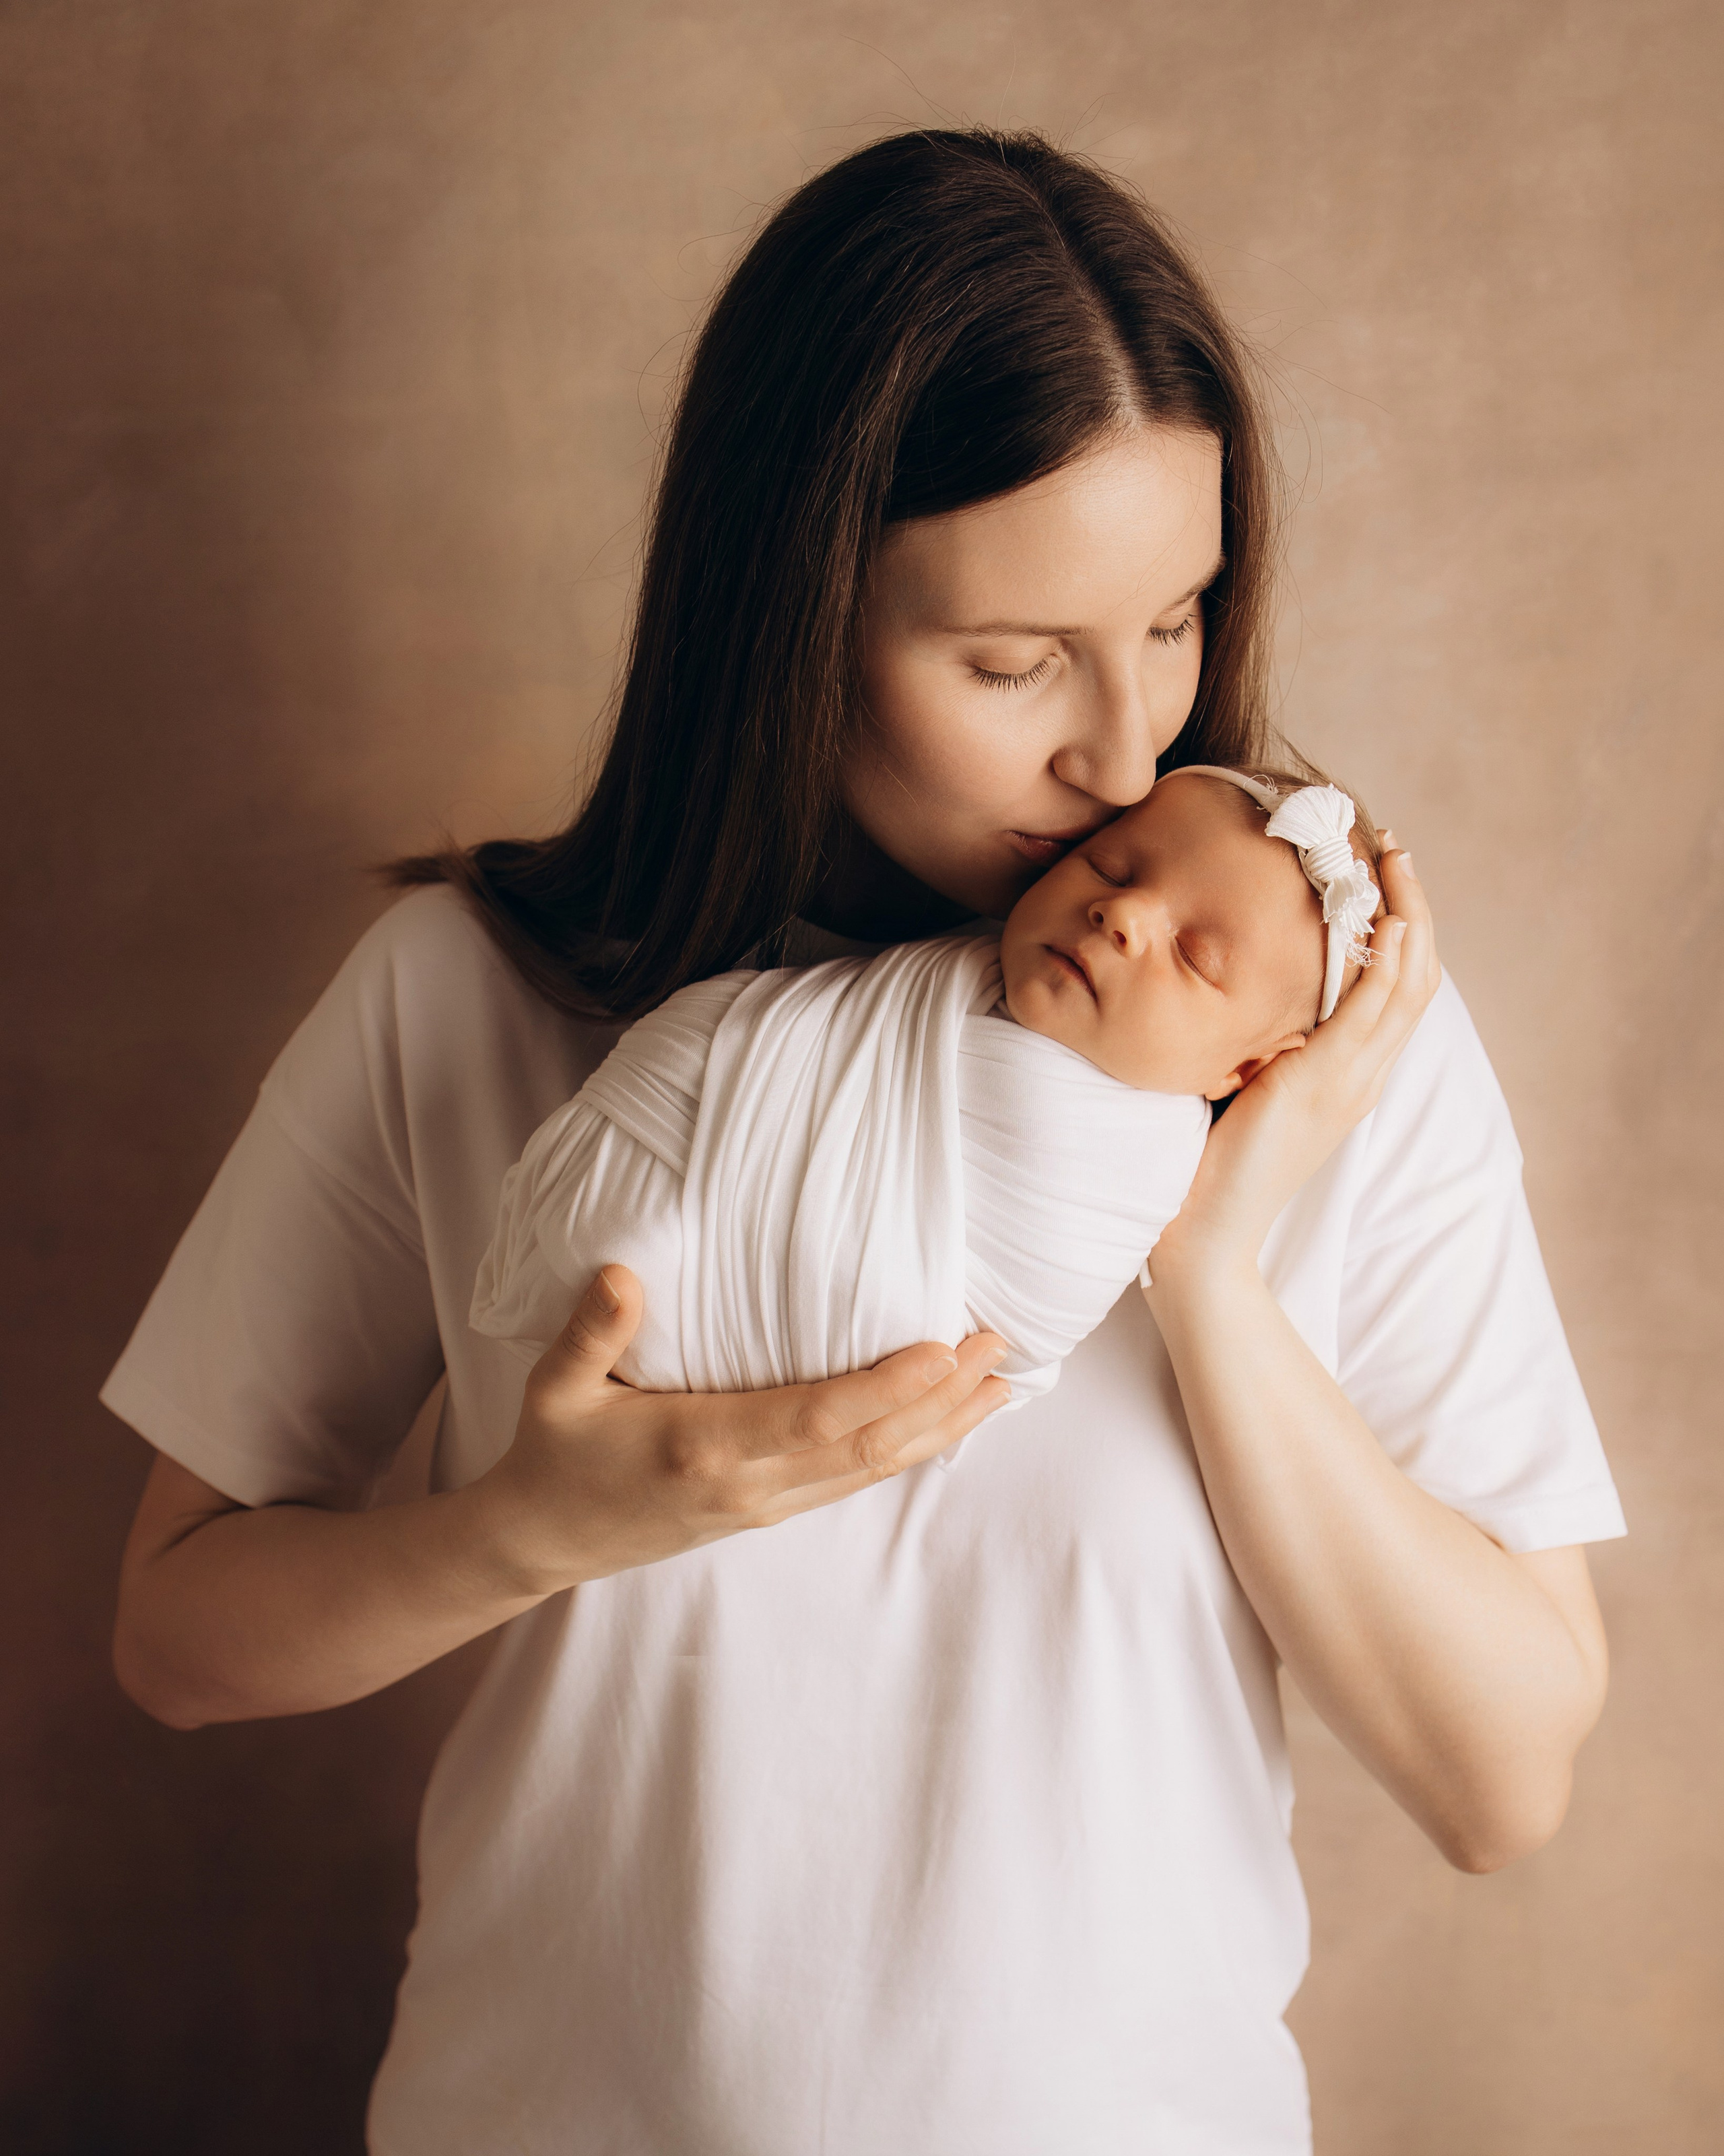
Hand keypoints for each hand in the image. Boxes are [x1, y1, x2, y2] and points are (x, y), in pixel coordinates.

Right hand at [474, 1265, 1010, 1596]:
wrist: (543, 1541)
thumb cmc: (552, 1452)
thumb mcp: (555, 1388)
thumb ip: (590, 1332)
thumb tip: (623, 1273)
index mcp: (704, 1448)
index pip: (817, 1418)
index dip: (885, 1387)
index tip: (941, 1349)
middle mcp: (749, 1484)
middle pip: (869, 1446)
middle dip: (941, 1401)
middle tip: (999, 1348)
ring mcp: (764, 1504)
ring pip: (873, 1469)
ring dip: (941, 1428)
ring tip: (999, 1384)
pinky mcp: (769, 1510)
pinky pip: (853, 1479)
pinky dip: (908, 1448)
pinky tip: (943, 1421)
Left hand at [1150, 843, 1439, 1280]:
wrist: (1208, 1231)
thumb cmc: (1214, 1163)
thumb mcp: (1249, 1087)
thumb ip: (1265, 1046)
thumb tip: (1245, 996)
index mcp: (1351, 1076)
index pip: (1397, 989)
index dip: (1400, 928)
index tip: (1380, 875)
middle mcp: (1363, 1076)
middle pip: (1417, 975)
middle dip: (1412, 904)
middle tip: (1393, 846)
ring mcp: (1351, 1081)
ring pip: (1407, 983)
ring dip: (1406, 913)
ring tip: (1392, 857)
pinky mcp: (1325, 1083)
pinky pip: (1371, 1010)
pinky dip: (1385, 960)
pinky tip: (1384, 919)